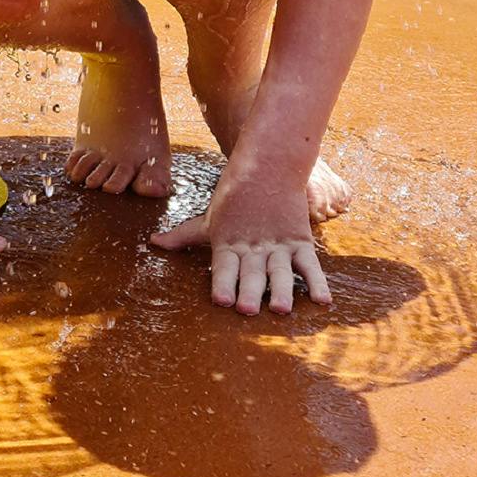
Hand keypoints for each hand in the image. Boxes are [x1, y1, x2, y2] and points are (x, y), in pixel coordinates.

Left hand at [151, 163, 331, 314]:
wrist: (267, 166)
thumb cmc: (232, 197)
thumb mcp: (207, 219)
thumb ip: (182, 237)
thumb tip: (153, 243)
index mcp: (228, 242)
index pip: (225, 266)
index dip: (223, 283)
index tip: (221, 300)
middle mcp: (253, 247)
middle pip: (252, 273)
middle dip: (249, 292)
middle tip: (246, 310)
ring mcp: (278, 245)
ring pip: (281, 271)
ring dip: (281, 290)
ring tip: (280, 308)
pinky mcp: (300, 241)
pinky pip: (310, 264)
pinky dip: (318, 282)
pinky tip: (323, 301)